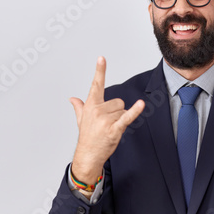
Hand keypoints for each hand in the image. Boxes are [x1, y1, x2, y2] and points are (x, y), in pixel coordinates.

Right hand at [70, 57, 144, 184]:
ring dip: (121, 120)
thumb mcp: (81, 120)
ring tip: (110, 129)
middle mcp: (97, 110)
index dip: (100, 71)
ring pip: (123, 111)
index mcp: (90, 105)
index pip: (96, 85)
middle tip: (108, 124)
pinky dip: (135, 111)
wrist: (88, 155)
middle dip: (117, 112)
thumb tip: (72, 99)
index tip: (101, 58)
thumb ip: (79, 107)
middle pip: (119, 101)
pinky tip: (141, 104)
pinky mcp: (114, 128)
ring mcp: (105, 119)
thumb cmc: (87, 137)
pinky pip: (127, 117)